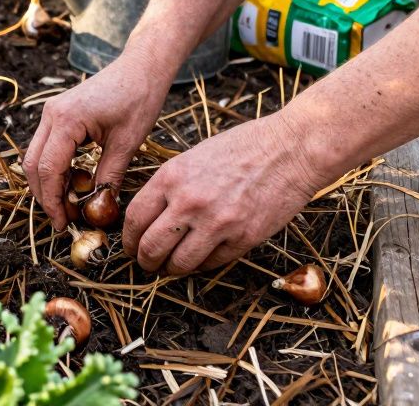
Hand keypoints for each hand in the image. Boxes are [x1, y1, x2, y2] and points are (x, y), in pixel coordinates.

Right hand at [24, 50, 168, 230]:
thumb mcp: (127, 142)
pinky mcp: (58, 114)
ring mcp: (51, 112)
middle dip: (44, 196)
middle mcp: (51, 115)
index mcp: (66, 120)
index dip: (53, 200)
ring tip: (68, 206)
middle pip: (33, 165)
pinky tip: (72, 185)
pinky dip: (54, 169)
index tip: (63, 223)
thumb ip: (109, 175)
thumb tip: (99, 206)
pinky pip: (47, 147)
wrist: (141, 67)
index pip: (49, 169)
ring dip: (47, 183)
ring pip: (36, 157)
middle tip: (63, 220)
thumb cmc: (139, 97)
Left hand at [122, 113, 325, 275]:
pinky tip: (202, 258)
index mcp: (172, 177)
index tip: (131, 247)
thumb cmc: (243, 147)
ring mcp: (217, 223)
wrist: (290, 149)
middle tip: (148, 264)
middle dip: (145, 261)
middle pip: (151, 248)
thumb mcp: (193, 157)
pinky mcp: (243, 239)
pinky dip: (202, 265)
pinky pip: (211, 264)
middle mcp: (189, 202)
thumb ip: (170, 186)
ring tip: (172, 267)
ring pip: (179, 264)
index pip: (135, 219)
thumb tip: (150, 217)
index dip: (128, 240)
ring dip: (171, 270)